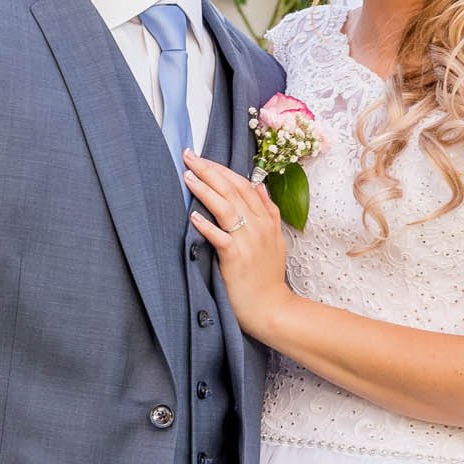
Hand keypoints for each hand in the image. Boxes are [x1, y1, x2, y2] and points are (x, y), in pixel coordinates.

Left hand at [183, 152, 289, 321]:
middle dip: (209, 170)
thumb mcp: (276, 239)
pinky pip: (219, 236)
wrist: (271, 307)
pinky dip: (206, 224)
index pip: (244, 185)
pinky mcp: (236, 258)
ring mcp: (248, 241)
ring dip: (205, 189)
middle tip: (189, 156)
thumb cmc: (267, 276)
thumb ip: (269, 211)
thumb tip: (261, 185)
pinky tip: (192, 215)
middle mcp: (258, 226)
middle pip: (232, 190)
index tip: (204, 158)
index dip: (223, 169)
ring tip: (187, 176)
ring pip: (225, 207)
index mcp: (266, 220)